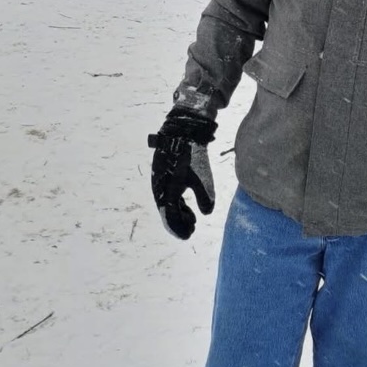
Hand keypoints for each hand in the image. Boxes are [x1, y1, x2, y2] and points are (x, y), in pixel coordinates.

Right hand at [147, 110, 216, 238]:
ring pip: (169, 204)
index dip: (178, 228)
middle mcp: (160, 188)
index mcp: (165, 191)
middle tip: (192, 228)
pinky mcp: (166, 174)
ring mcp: (162, 181)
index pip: (169, 217)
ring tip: (193, 219)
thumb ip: (205, 197)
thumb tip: (207, 212)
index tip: (189, 235)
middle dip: (179, 222)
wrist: (184, 132)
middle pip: (168, 213)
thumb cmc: (193, 156)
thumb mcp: (202, 177)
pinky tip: (188, 206)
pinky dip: (179, 203)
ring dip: (180, 213)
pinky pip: (170, 194)